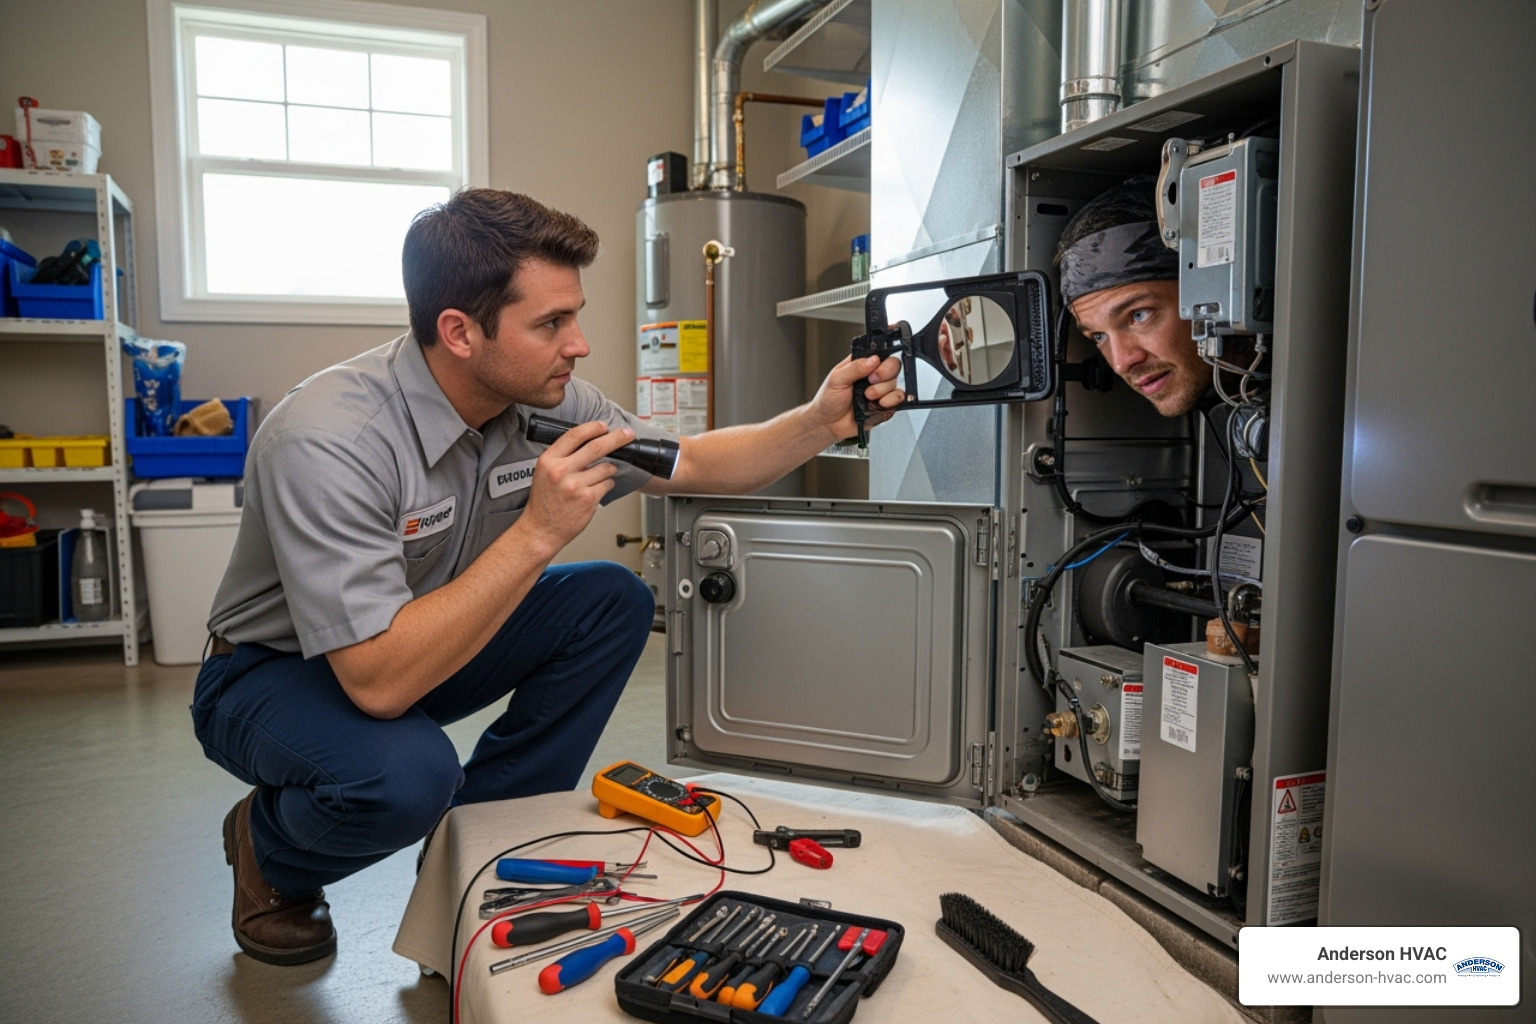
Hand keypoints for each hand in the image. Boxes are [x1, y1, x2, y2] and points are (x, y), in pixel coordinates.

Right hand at [517, 421, 634, 554]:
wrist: (541, 529)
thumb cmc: (544, 501)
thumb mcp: (544, 471)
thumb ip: (562, 456)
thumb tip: (588, 441)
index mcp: (548, 460)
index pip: (574, 435)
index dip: (593, 428)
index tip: (604, 426)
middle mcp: (561, 471)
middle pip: (596, 447)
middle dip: (617, 438)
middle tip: (627, 434)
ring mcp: (576, 486)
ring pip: (606, 467)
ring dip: (609, 469)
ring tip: (601, 475)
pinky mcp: (588, 499)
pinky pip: (607, 484)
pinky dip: (607, 484)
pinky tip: (596, 489)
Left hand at [809, 353, 904, 442]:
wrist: (828, 424)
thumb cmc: (828, 400)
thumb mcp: (836, 379)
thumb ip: (855, 367)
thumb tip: (873, 360)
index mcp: (861, 365)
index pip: (880, 354)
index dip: (881, 359)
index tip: (873, 368)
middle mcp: (873, 376)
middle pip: (893, 366)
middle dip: (884, 374)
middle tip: (870, 381)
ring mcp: (880, 391)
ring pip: (895, 383)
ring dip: (883, 390)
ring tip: (868, 397)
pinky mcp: (884, 405)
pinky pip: (898, 400)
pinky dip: (891, 401)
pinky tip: (879, 403)